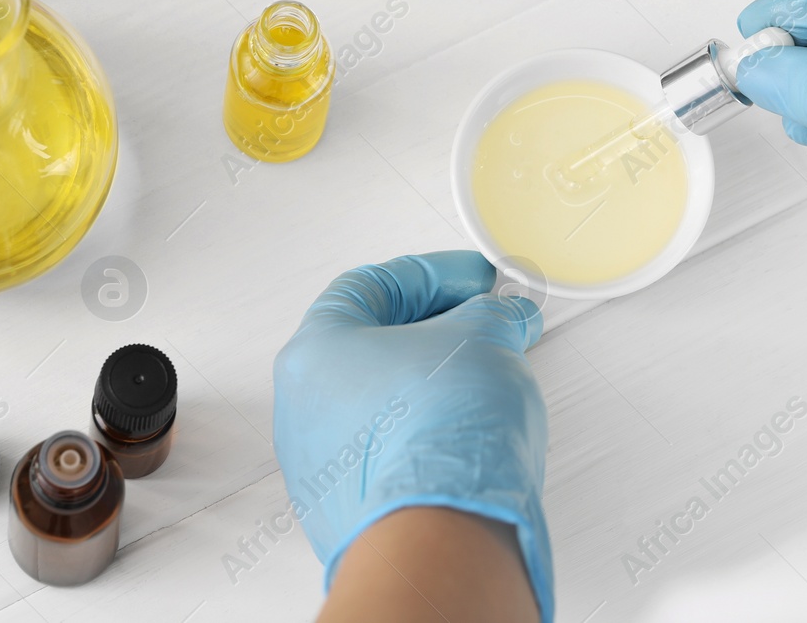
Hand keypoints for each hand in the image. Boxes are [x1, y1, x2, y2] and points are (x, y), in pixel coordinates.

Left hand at [273, 251, 551, 620]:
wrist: (438, 530)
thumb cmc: (438, 434)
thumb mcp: (483, 336)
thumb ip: (494, 314)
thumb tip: (502, 315)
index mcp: (316, 349)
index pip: (373, 285)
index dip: (434, 275)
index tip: (474, 281)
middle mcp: (304, 406)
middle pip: (374, 345)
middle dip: (439, 330)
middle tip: (486, 326)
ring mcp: (321, 463)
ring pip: (383, 402)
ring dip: (435, 383)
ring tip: (486, 381)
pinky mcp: (348, 508)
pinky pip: (390, 451)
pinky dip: (426, 432)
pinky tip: (468, 433)